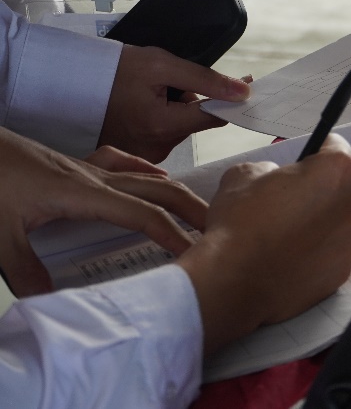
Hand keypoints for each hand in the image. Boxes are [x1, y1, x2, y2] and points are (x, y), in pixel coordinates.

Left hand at [0, 128, 207, 296]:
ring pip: (144, 175)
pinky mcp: (74, 165)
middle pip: (156, 189)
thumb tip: (50, 302)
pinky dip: (144, 169)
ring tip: (195, 207)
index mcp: (83, 193)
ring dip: (174, 191)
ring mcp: (86, 167)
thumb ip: (25, 270)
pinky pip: (122, 162)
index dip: (171, 233)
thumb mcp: (0, 234)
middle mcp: (93, 177)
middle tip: (216, 227)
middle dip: (190, 207)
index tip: (194, 251)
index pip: (142, 214)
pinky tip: (152, 174)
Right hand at [100, 45, 250, 162]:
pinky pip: (164, 135)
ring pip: (181, 128)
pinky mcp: (139, 156)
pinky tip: (141, 107)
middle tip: (165, 84)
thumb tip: (243, 91)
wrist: (72, 82)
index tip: (246, 85)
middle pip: (196, 122)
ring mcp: (146, 156)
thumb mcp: (161, 64)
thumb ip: (205, 79)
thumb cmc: (114, 70)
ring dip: (176, 110)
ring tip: (146, 94)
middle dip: (191, 101)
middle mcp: (156, 149)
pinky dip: (161, 119)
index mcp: (162, 126)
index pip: (215, 116)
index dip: (231, 99)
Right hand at [175, 133, 350, 352]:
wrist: (233, 283)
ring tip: (292, 234)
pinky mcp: (345, 272)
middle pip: (350, 185)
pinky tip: (294, 257)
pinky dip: (322, 252)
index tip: (303, 162)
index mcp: (337, 171)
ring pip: (346, 222)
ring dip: (327, 222)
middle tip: (297, 199)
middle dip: (328, 188)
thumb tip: (276, 179)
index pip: (336, 146)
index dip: (316, 153)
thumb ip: (271, 169)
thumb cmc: (240, 223)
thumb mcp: (245, 174)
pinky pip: (337, 252)